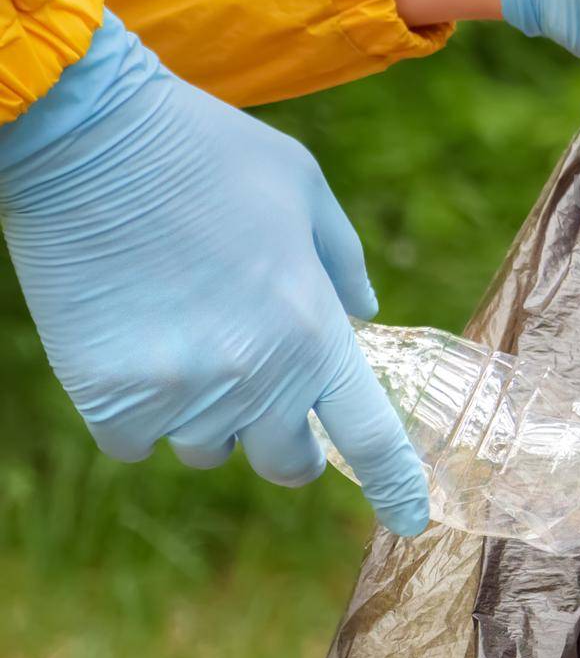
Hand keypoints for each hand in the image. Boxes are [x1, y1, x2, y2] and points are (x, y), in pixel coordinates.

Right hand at [0, 12, 429, 535]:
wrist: (92, 138)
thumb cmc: (209, 153)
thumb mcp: (304, 190)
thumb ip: (341, 262)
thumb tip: (363, 317)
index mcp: (314, 331)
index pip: (370, 438)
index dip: (396, 485)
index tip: (410, 519)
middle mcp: (255, 378)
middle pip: (287, 464)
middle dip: (289, 443)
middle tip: (274, 399)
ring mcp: (179, 393)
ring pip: (208, 450)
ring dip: (210, 416)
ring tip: (189, 336)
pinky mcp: (108, 396)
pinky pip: (136, 443)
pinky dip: (140, 412)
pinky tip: (137, 347)